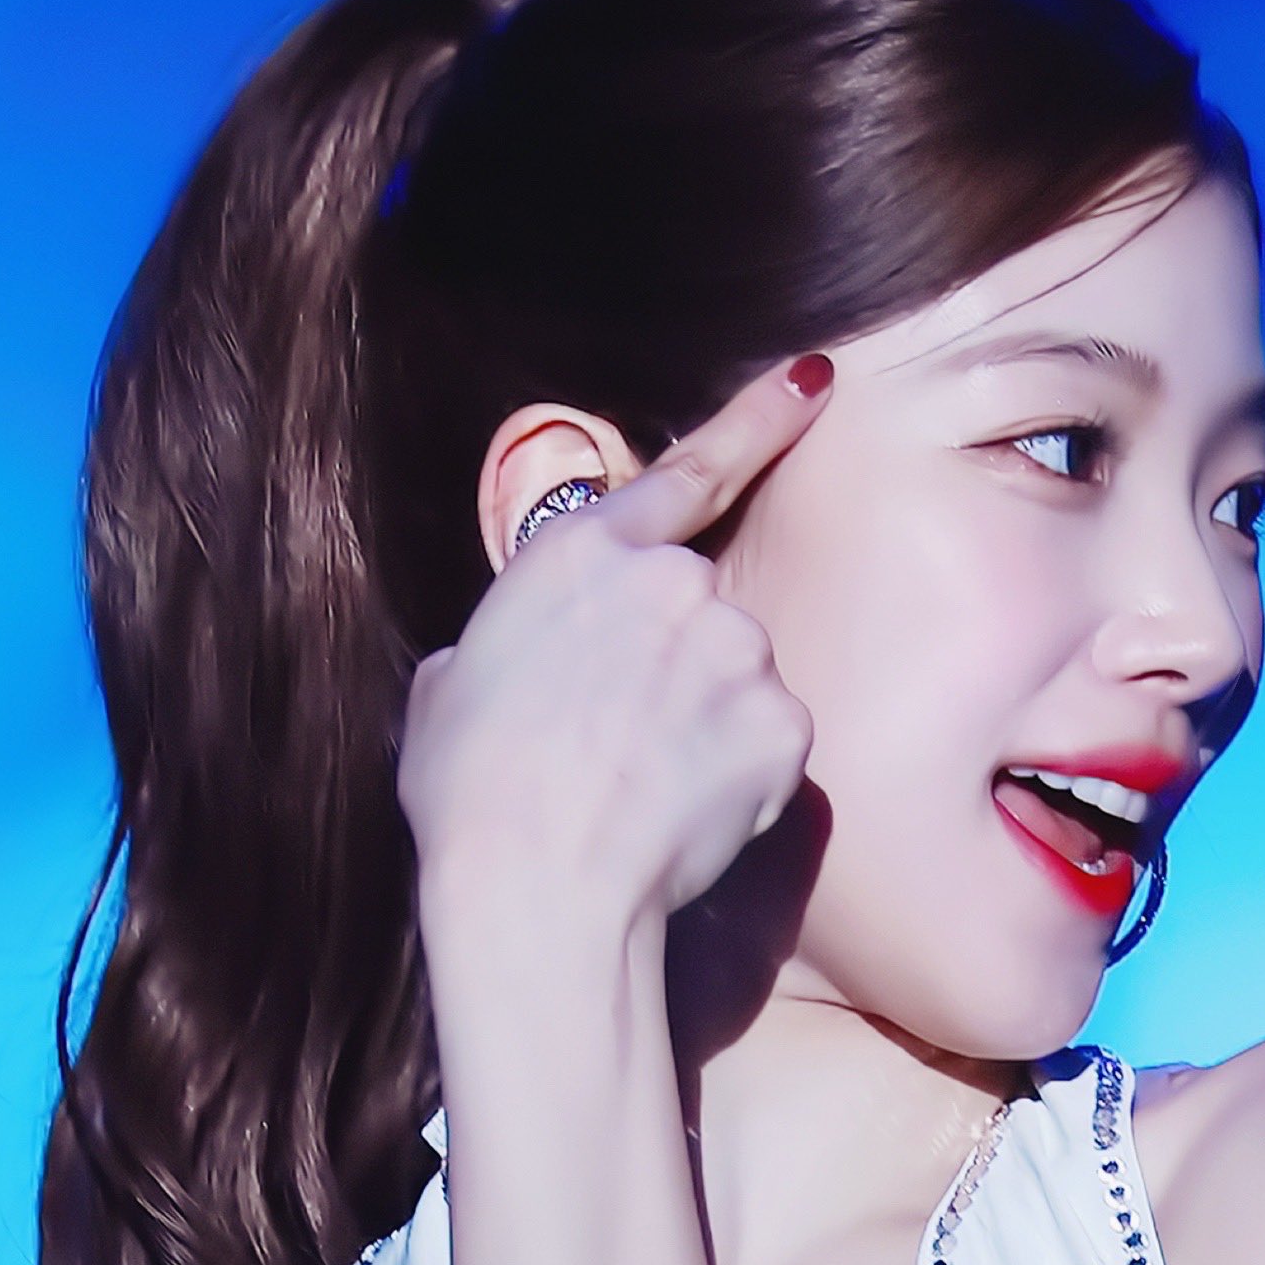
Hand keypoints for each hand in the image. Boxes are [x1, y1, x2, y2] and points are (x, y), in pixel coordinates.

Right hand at [396, 357, 828, 948]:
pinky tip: (685, 814)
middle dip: (677, 667)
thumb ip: (509, 644)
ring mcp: (736, 647)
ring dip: (708, 723)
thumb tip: (520, 664)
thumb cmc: (474, 795)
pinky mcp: (781, 723)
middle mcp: (673, 581)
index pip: (688, 471)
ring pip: (741, 678)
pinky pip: (772, 744)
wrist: (536, 884)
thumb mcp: (451, 687)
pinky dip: (741, 777)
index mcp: (582, 553)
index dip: (757, 420)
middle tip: (619, 746)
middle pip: (702, 610)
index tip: (812, 381)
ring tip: (642, 789)